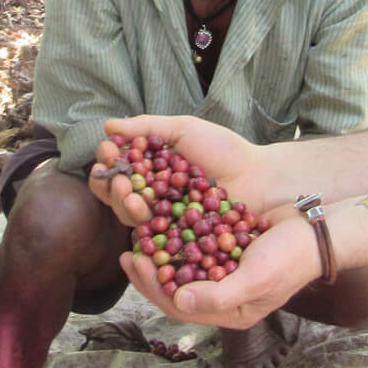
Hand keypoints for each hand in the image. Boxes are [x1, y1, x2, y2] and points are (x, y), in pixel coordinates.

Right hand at [87, 115, 269, 228]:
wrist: (260, 177)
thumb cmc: (224, 150)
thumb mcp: (184, 129)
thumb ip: (147, 127)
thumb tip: (107, 125)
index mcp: (148, 172)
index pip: (117, 169)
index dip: (108, 161)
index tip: (108, 151)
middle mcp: (150, 198)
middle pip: (117, 197)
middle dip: (112, 187)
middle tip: (119, 179)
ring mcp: (163, 221)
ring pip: (132, 219)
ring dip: (125, 207)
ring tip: (133, 198)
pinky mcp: (177, 243)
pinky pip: (156, 239)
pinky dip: (147, 229)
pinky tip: (145, 218)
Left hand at [121, 214, 321, 328]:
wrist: (317, 228)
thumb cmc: (291, 258)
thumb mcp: (257, 279)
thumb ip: (219, 295)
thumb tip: (179, 301)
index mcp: (229, 312)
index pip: (180, 307)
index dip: (153, 287)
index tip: (135, 262)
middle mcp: (222, 294)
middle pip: (174, 289)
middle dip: (149, 272)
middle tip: (128, 252)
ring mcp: (223, 271)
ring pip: (181, 267)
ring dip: (159, 253)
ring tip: (138, 236)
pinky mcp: (225, 247)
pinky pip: (193, 245)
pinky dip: (176, 235)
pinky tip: (161, 219)